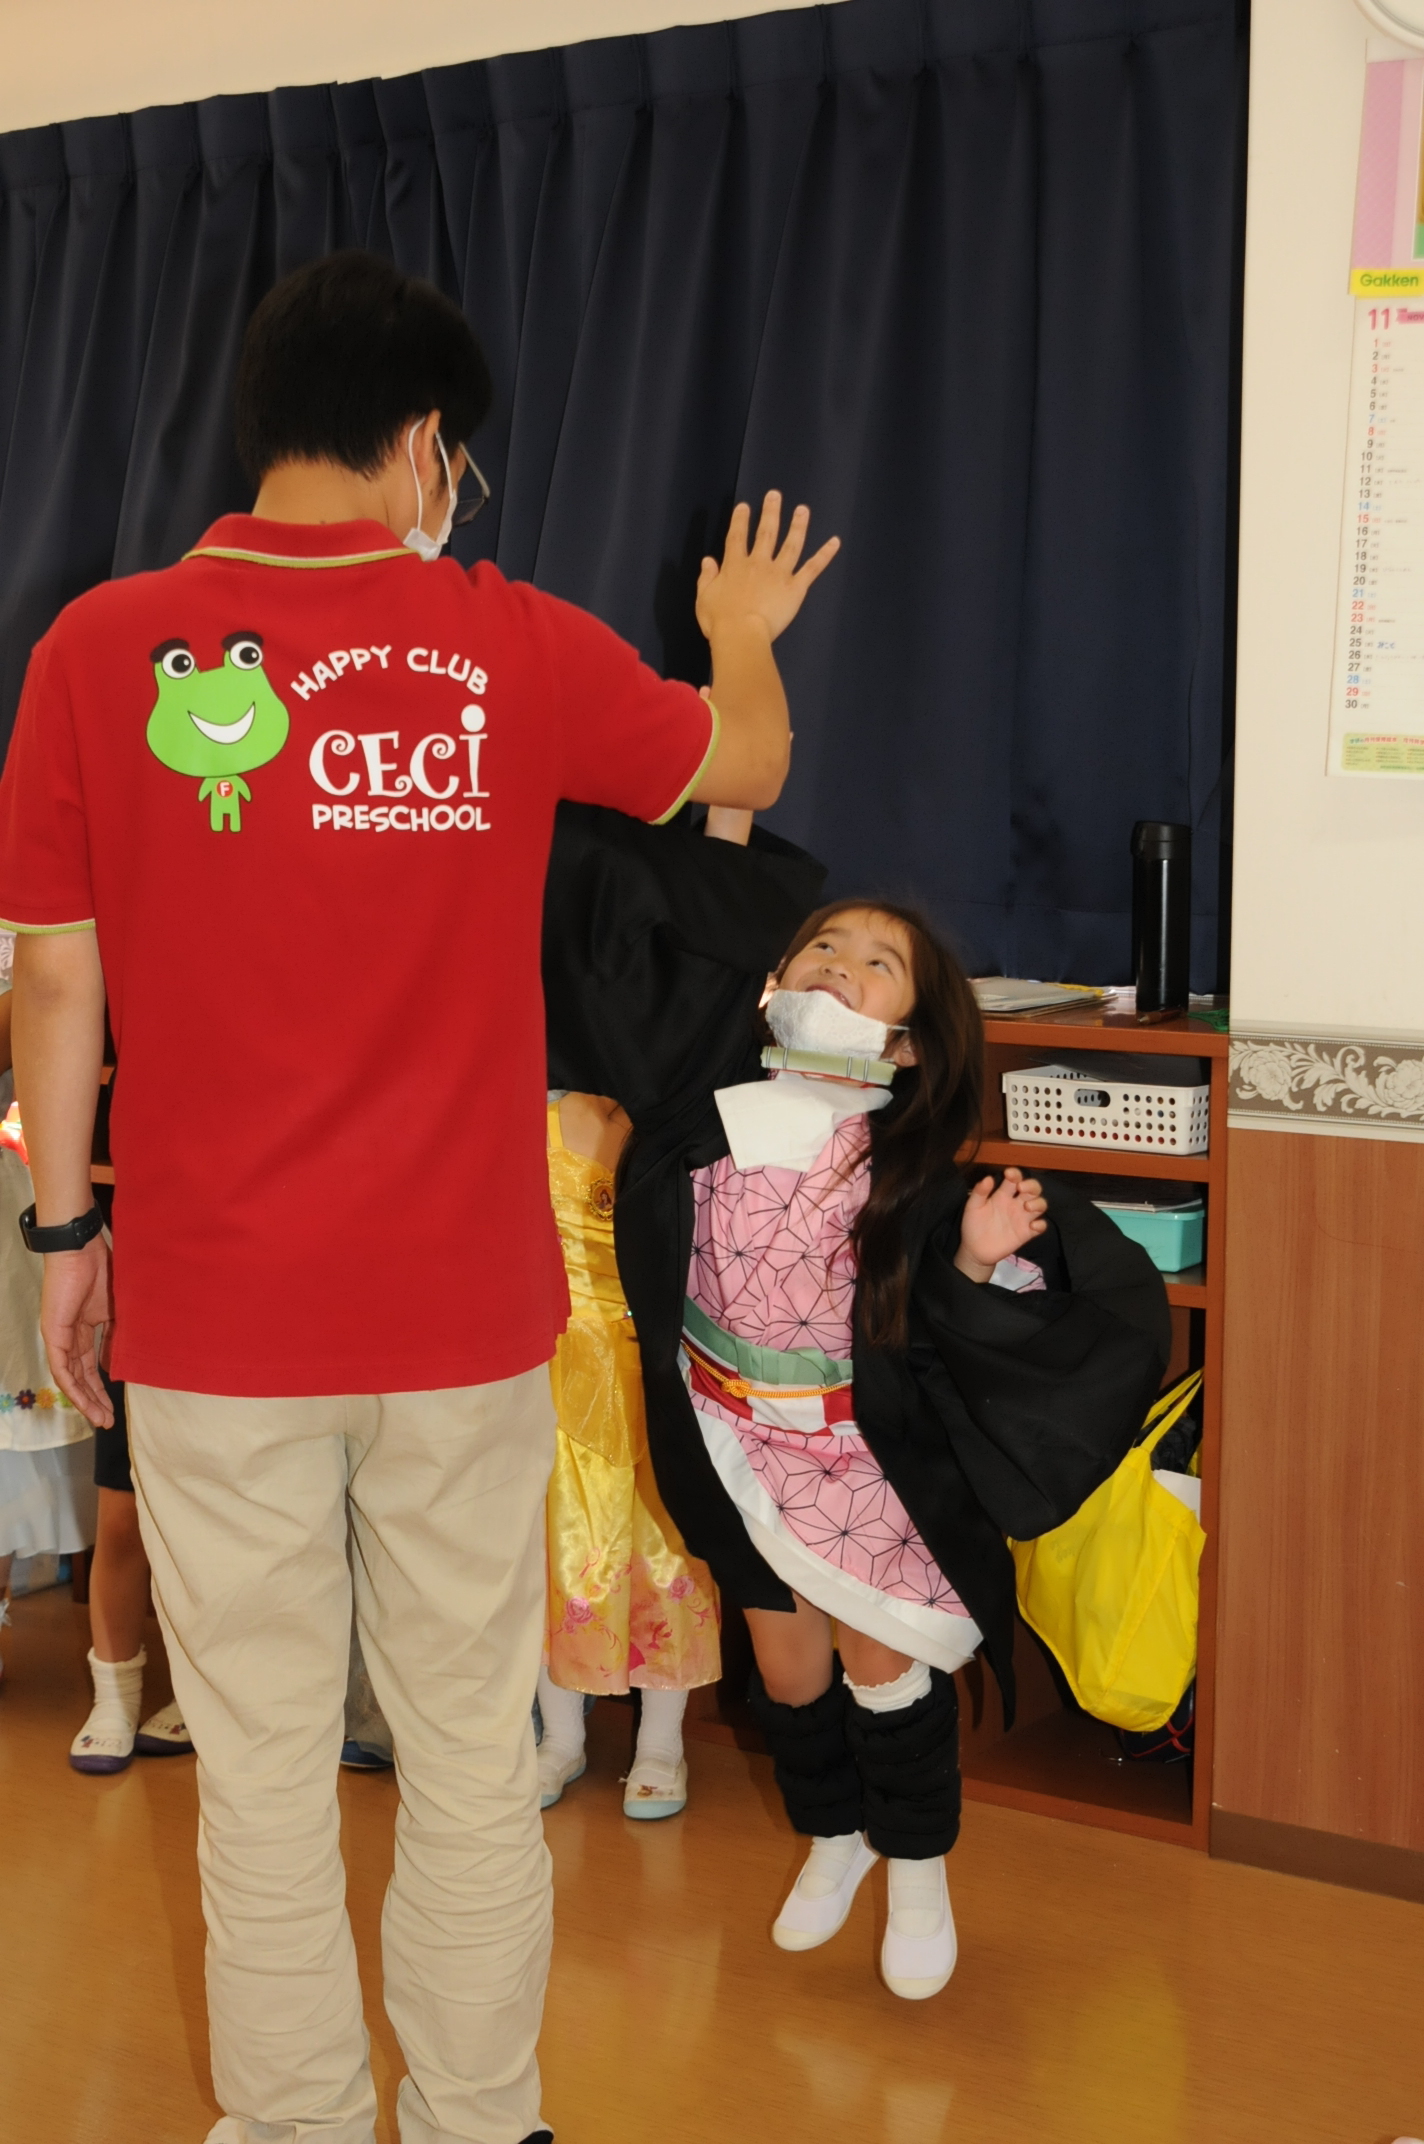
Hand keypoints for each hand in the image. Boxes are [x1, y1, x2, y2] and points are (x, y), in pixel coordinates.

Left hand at [40, 1237, 114, 1426]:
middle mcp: (69, 1337)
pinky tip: (84, 1402)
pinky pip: (62, 1367)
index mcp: (84, 1329)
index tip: (116, 1406)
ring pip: (70, 1378)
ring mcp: (60, 1337)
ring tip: (100, 1419)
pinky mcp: (54, 1335)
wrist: (81, 1250)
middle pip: (81, 1377)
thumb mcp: (116, 1310)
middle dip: (95, 1400)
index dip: (103, 1388)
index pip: (91, 1366)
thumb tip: (119, 1361)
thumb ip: (117, 1335)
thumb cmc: (102, 1270)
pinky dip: (73, 1386)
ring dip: (85, 1400)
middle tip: (108, 1420)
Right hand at [695, 492, 839, 645]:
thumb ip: (707, 577)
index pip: (737, 537)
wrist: (741, 634)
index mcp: (734, 566)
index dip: (740, 520)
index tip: (744, 506)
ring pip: (791, 545)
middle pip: (766, 533)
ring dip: (798, 525)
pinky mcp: (795, 588)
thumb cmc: (720, 621)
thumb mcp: (704, 598)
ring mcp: (779, 574)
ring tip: (803, 510)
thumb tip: (708, 561)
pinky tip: (835, 542)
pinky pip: (812, 569)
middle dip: (770, 512)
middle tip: (775, 495)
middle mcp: (758, 563)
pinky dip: (825, 555)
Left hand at [954, 1168, 1046, 1284]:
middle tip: (1022, 1188)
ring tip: (1027, 1207)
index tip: (1009, 1174)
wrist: (974, 1250)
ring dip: (1038, 1203)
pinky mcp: (1026, 1233)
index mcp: (1003, 1195)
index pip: (1014, 1179)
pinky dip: (1040, 1225)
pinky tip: (1032, 1226)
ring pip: (1040, 1205)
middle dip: (1032, 1185)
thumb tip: (988, 1178)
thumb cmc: (973, 1225)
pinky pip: (1040, 1226)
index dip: (1015, 1174)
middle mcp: (1016, 1204)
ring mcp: (1022, 1218)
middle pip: (1032, 1189)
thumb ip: (979, 1192)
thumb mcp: (972, 1207)